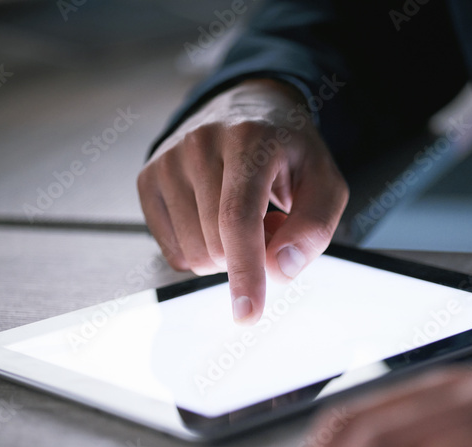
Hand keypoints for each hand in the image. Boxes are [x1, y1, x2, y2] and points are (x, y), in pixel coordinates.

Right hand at [138, 79, 348, 323]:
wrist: (247, 108)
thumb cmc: (289, 152)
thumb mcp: (324, 182)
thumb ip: (315, 226)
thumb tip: (280, 269)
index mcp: (250, 139)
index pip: (238, 218)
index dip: (245, 271)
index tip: (247, 313)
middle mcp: (200, 143)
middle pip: (217, 245)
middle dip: (249, 255)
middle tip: (269, 221)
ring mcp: (167, 159)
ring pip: (193, 255)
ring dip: (226, 255)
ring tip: (242, 215)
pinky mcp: (148, 178)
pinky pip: (173, 251)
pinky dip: (201, 251)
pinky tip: (214, 219)